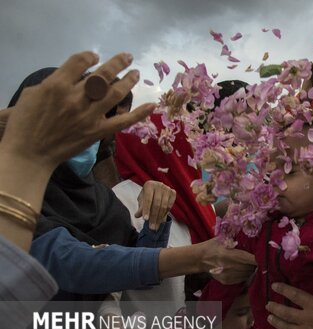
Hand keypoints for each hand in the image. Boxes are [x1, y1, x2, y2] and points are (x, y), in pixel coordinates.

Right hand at [1, 51, 154, 171]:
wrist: (30, 154)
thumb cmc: (25, 123)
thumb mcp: (32, 94)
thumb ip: (54, 82)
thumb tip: (74, 77)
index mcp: (56, 85)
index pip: (79, 62)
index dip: (90, 56)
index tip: (95, 56)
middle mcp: (76, 98)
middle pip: (102, 75)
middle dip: (117, 63)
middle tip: (128, 56)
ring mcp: (89, 116)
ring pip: (115, 93)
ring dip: (129, 81)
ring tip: (136, 73)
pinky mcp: (97, 132)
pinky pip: (122, 121)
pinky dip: (139, 113)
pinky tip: (152, 105)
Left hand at [136, 180, 175, 229]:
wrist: (156, 190)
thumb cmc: (147, 196)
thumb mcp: (142, 200)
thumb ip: (140, 207)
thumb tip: (137, 215)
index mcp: (149, 185)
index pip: (148, 199)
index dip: (146, 210)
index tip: (145, 220)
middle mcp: (159, 185)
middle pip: (157, 204)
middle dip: (154, 217)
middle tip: (151, 227)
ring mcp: (167, 188)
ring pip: (164, 206)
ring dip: (159, 218)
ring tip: (155, 227)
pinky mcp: (173, 192)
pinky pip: (169, 206)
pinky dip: (165, 214)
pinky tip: (160, 221)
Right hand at [198, 239, 256, 283]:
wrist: (199, 258)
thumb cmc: (213, 246)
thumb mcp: (224, 238)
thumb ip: (238, 238)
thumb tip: (254, 235)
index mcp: (232, 255)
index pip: (252, 259)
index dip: (260, 258)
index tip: (263, 255)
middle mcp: (231, 267)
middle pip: (252, 267)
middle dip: (255, 263)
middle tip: (254, 257)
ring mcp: (229, 276)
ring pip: (248, 274)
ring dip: (250, 269)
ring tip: (247, 262)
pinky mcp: (227, 281)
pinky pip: (242, 279)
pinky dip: (244, 274)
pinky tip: (240, 268)